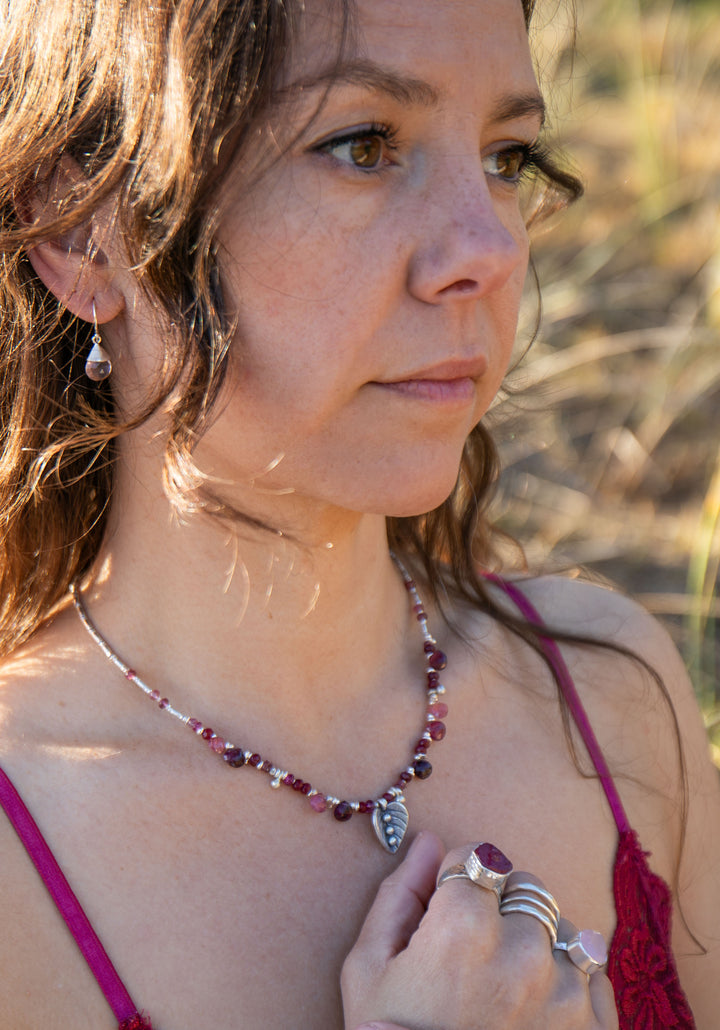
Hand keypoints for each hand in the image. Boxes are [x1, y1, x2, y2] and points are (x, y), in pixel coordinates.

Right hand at [342, 832, 617, 1029]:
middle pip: (523, 886)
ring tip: (505, 989)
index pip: (478, 856)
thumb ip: (399, 895)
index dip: (457, 884)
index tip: (447, 915)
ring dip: (537, 944)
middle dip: (500, 909)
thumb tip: (429, 843)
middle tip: (475, 959)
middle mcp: (524, 948)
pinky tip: (534, 1007)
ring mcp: (567, 988)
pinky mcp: (595, 1025)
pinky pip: (593, 969)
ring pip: (561, 924)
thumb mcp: (370, 969)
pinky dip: (568, 978)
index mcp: (464, 925)